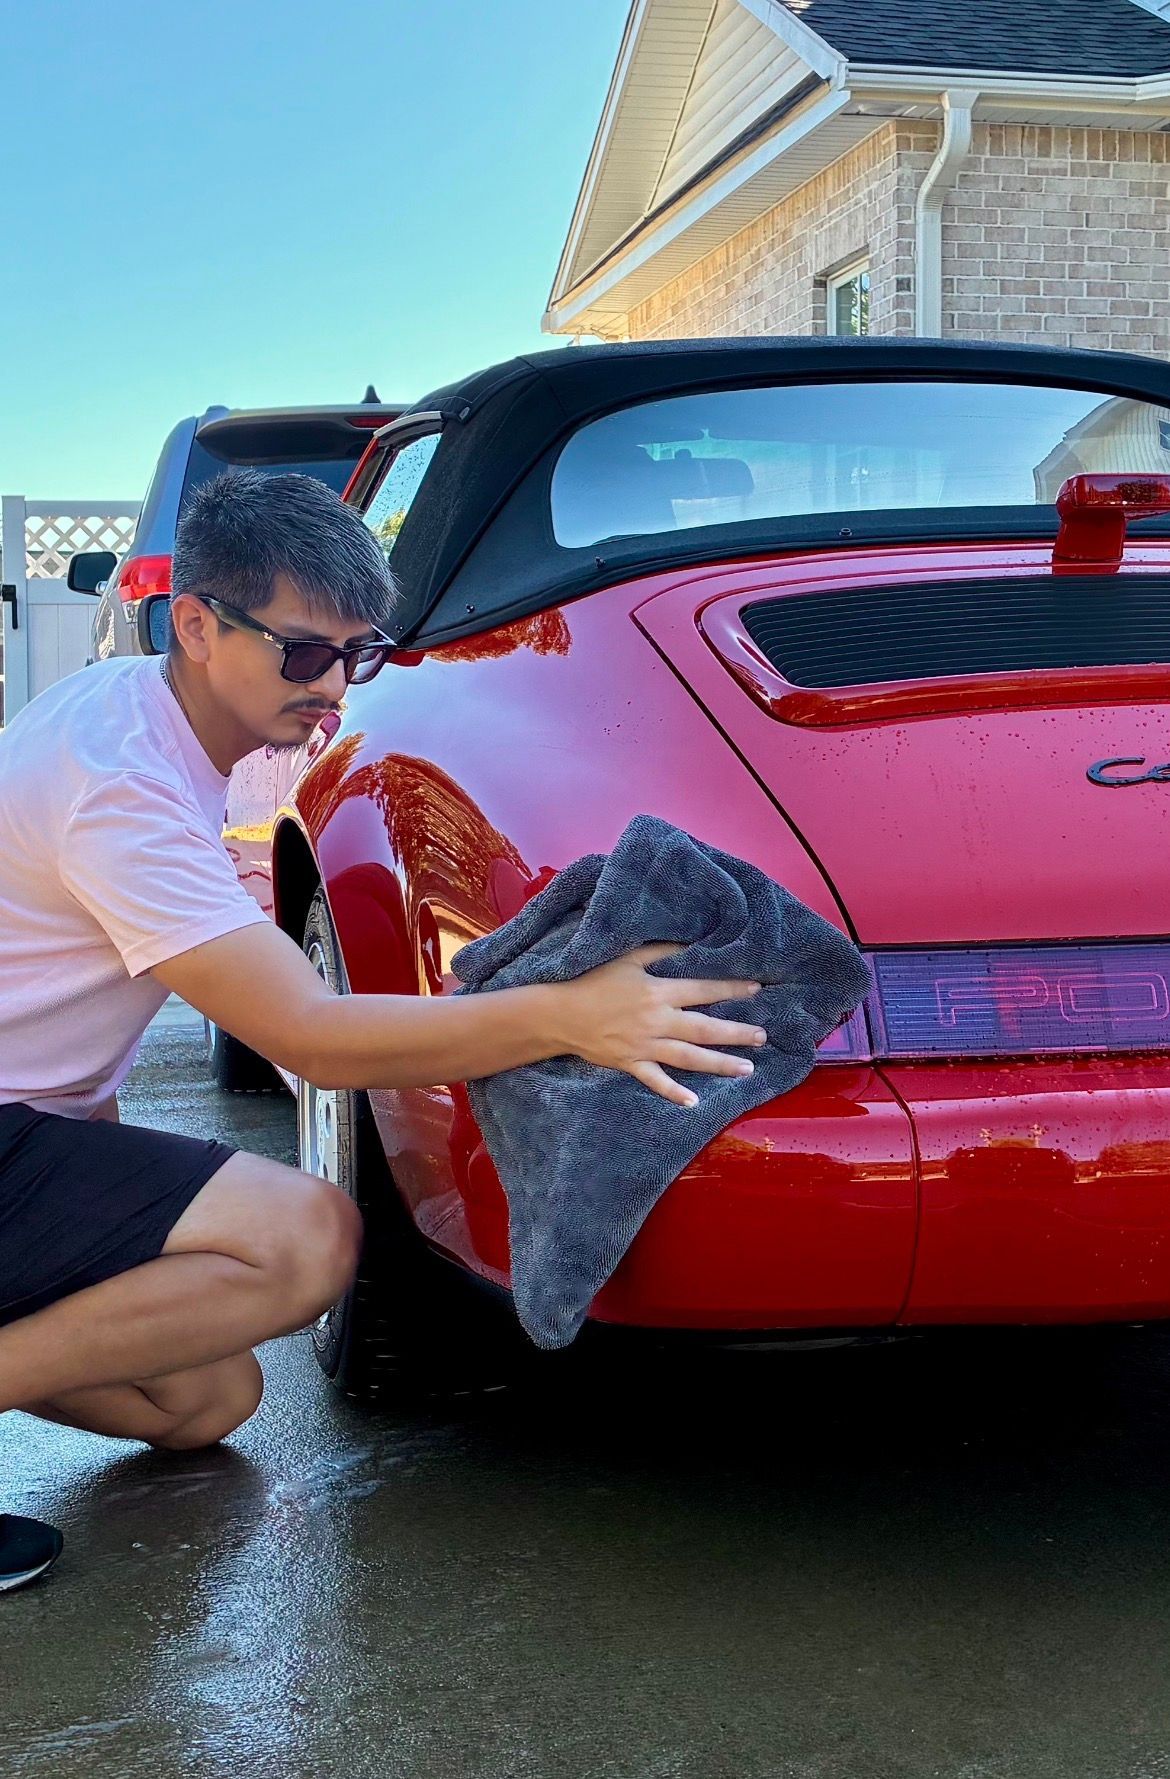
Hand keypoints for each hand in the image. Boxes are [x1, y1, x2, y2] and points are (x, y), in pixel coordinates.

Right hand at [553, 943, 765, 1106]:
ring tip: (747, 1069)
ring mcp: (644, 1046)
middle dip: (736, 1033)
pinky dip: (674, 1093)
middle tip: (763, 1037)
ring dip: (719, 1064)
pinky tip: (695, 1102)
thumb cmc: (592, 981)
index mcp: (657, 992)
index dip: (731, 990)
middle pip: (705, 1029)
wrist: (558, 1013)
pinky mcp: (630, 1064)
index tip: (756, 989)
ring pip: (689, 1058)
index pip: (703, 990)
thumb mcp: (627, 958)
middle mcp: (656, 1021)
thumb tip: (692, 944)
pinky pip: (655, 1081)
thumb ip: (661, 952)